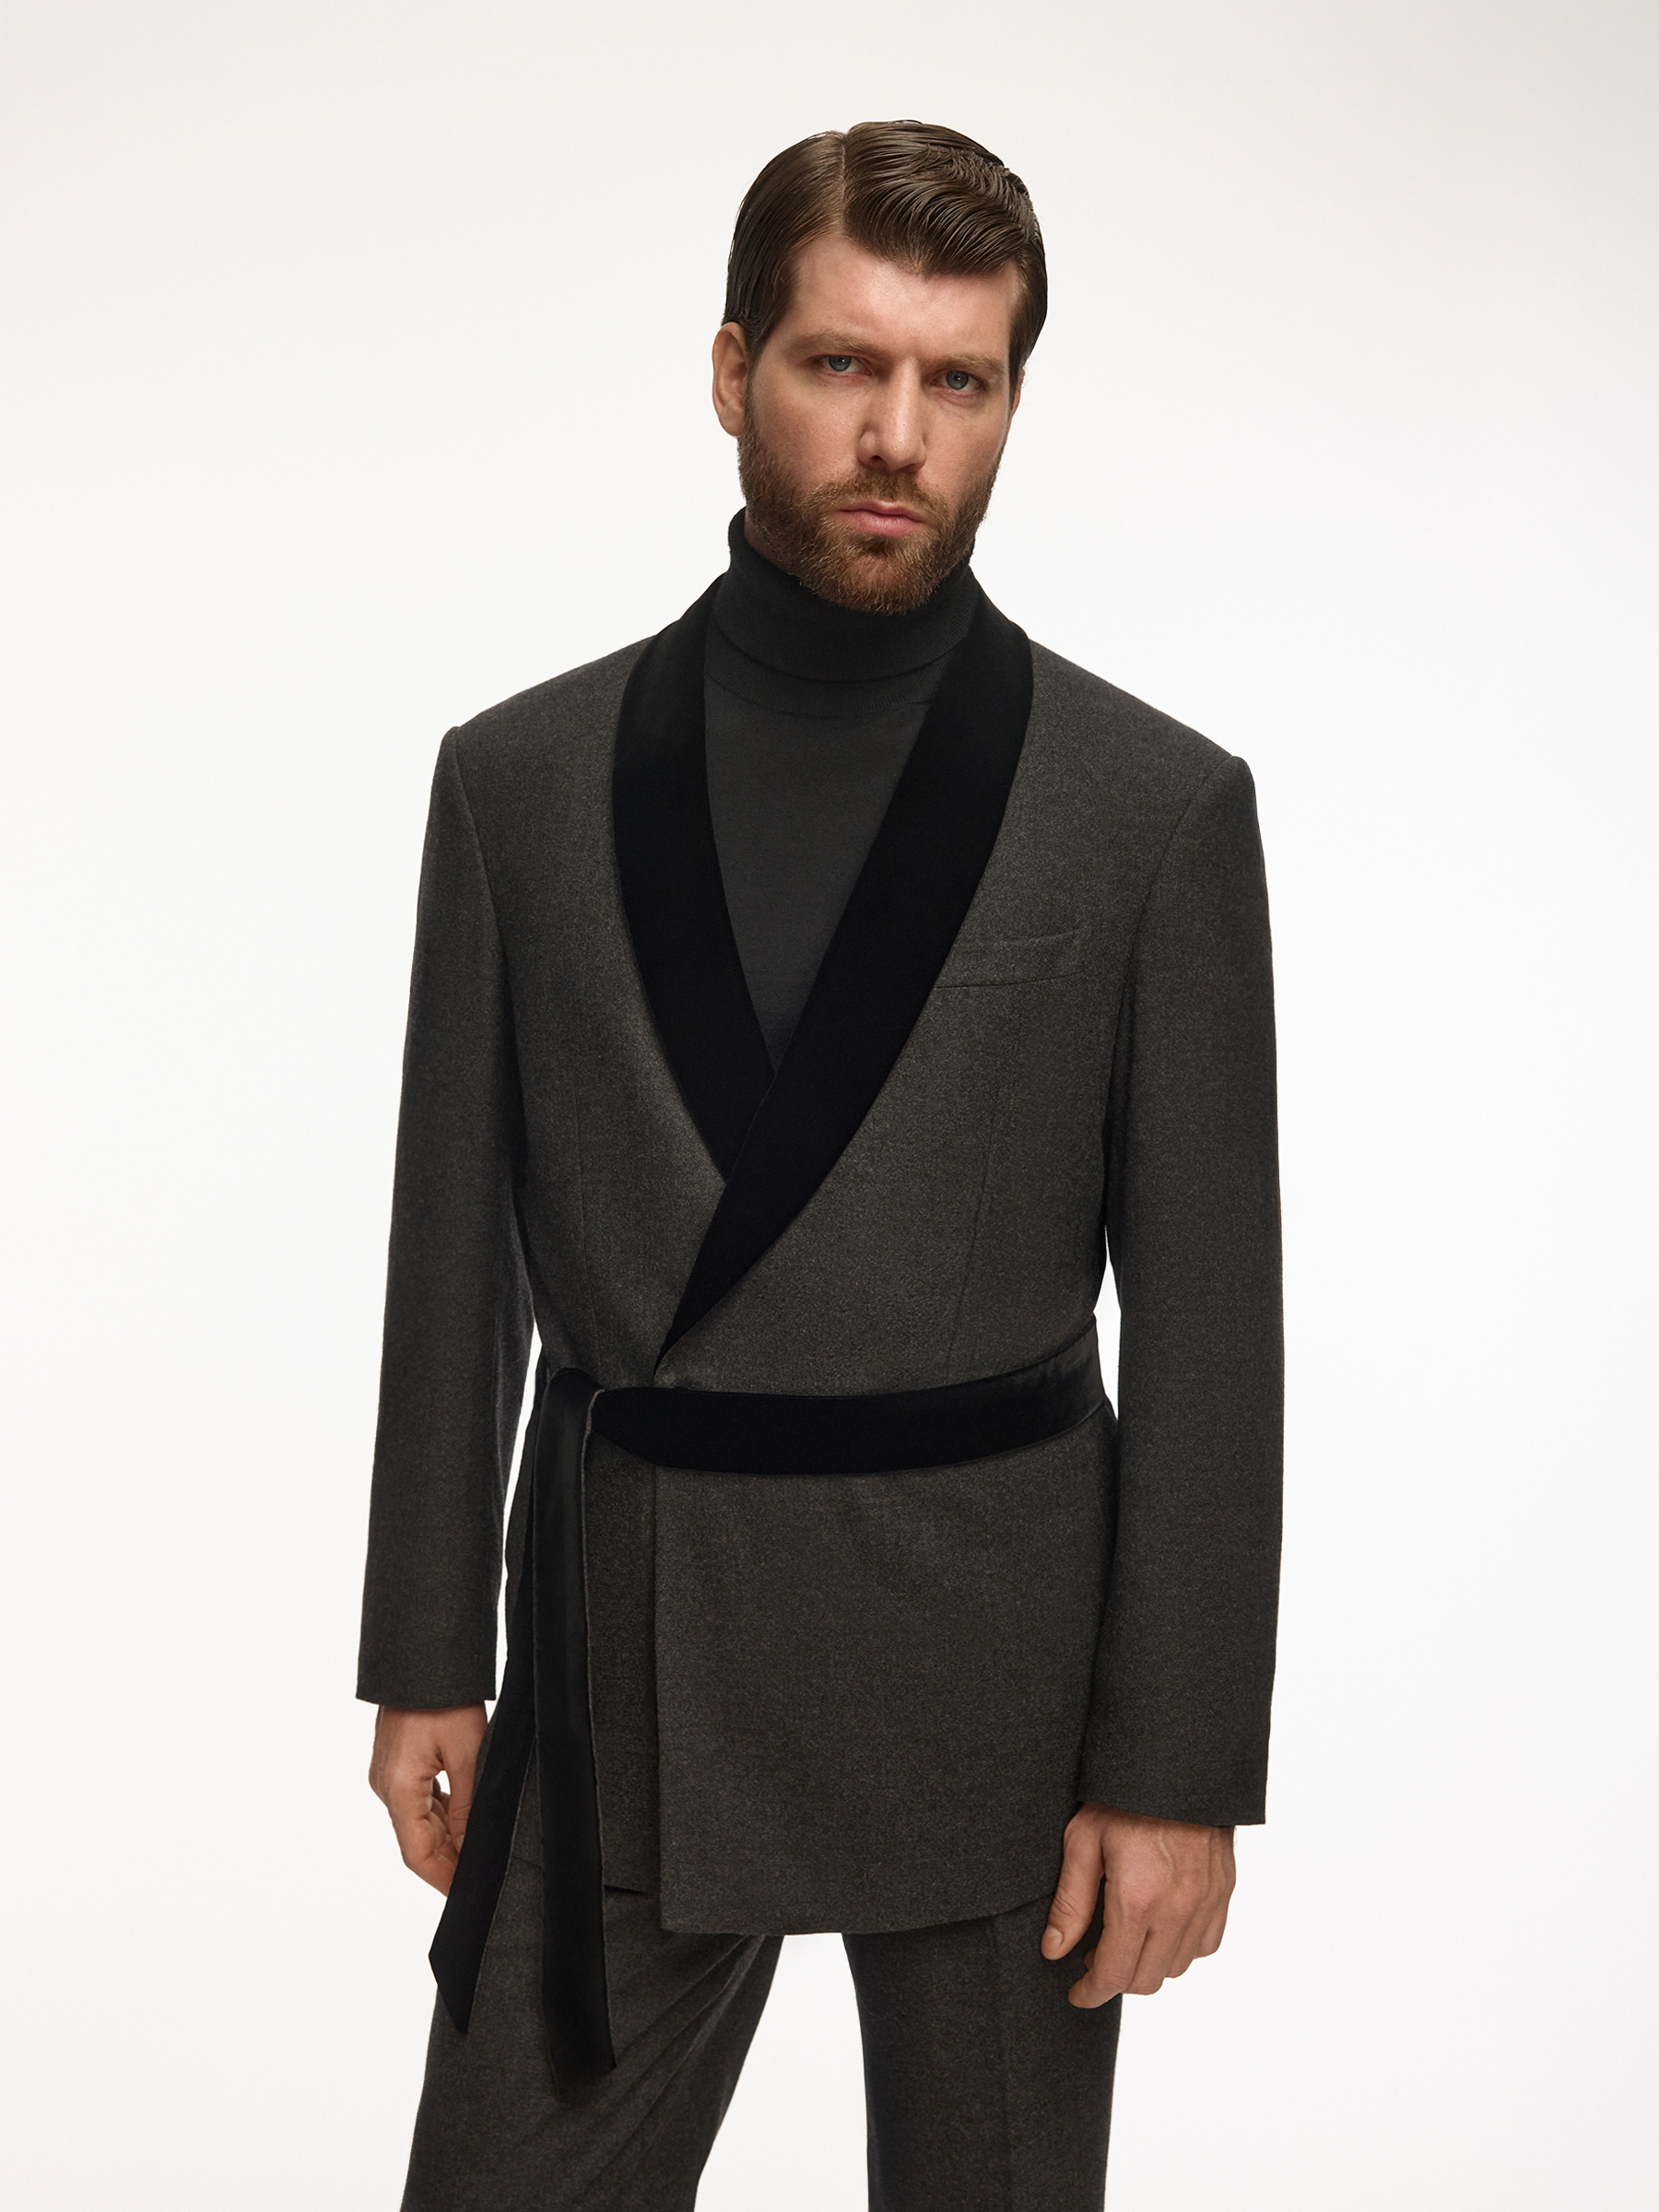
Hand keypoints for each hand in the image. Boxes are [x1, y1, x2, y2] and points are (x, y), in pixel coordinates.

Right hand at [368, 1704, 486, 1894]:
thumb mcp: (468, 1755)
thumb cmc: (444, 1699)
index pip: (418, 1855)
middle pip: (417, 1842)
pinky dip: (439, 1817)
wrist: (422, 1659)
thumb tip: (472, 1849)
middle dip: (448, 1863)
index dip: (443, 1880)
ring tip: (476, 1854)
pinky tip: (463, 1822)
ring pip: (418, 1823)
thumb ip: (467, 1808)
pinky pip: (418, 1801)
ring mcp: (389, 1776)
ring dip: (445, 1841)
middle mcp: (386, 1787)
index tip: (466, 1895)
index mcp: (398, 1790)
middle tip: (480, 1877)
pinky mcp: (397, 1765)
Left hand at [1042, 1804, 1234, 2007]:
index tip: (1076, 1992)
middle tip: (1092, 1954)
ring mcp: (1206, 1903)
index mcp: (1137, 1901)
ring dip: (1148, 1963)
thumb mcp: (1082, 1842)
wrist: (1177, 1763)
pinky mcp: (1223, 1891)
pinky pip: (1206, 1944)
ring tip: (1125, 1935)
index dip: (1090, 1992)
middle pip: (1146, 1980)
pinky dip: (1182, 1947)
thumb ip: (1070, 1903)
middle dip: (1115, 1977)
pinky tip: (1160, 1924)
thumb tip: (1054, 1950)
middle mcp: (1177, 1911)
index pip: (1114, 1975)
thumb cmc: (1124, 1797)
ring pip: (1177, 1967)